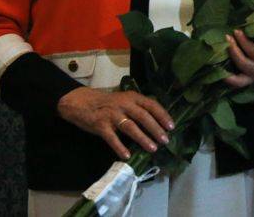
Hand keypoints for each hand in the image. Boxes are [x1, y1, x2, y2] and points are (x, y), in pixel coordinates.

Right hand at [57, 86, 173, 159]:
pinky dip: (120, 147)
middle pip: (143, 117)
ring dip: (142, 138)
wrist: (81, 102)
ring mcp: (112, 114)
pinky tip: (127, 156)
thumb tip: (157, 122)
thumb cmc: (108, 103)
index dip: (162, 116)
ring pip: (130, 127)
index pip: (152, 105)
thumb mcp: (125, 100)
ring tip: (152, 148)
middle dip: (155, 129)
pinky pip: (112, 138)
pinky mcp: (100, 125)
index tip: (171, 127)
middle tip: (165, 141)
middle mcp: (124, 104)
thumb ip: (138, 107)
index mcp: (132, 97)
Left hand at [224, 29, 253, 87]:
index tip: (236, 31)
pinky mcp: (251, 81)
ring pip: (238, 78)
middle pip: (244, 63)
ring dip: (227, 67)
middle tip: (228, 38)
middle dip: (234, 50)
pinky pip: (238, 83)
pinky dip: (228, 79)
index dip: (244, 41)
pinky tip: (219, 70)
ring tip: (220, 54)